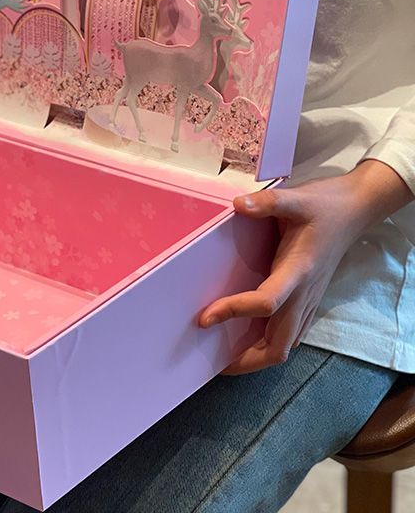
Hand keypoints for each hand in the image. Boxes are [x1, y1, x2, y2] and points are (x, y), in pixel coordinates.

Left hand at [199, 159, 412, 374]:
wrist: (356, 211)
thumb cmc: (326, 205)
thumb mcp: (297, 198)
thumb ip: (267, 203)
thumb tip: (237, 205)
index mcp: (297, 271)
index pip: (266, 303)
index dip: (234, 311)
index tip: (205, 317)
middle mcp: (304, 294)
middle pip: (280, 345)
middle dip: (248, 360)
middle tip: (214, 362)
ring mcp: (310, 300)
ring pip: (287, 344)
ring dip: (258, 358)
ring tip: (226, 358)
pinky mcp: (310, 299)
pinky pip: (292, 333)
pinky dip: (270, 345)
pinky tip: (249, 340)